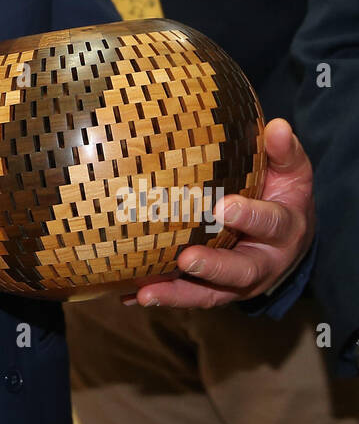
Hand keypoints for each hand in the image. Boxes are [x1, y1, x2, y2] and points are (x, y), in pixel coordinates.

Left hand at [127, 118, 313, 308]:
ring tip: (147, 293)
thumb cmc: (282, 193)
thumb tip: (278, 127)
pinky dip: (162, 296)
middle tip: (187, 260)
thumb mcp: (291, 171)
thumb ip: (284, 151)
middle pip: (241, 271)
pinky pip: (189, 296)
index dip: (250, 217)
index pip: (271, 223)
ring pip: (211, 294)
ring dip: (178, 294)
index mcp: (284, 229)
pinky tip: (132, 296)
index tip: (224, 207)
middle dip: (213, 267)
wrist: (287, 234)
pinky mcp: (215, 290)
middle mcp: (263, 262)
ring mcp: (238, 281)